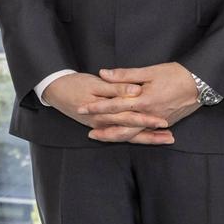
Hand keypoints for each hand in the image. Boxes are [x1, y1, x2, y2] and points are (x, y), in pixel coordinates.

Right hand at [40, 71, 172, 145]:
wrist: (53, 90)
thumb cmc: (74, 84)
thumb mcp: (94, 84)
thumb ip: (116, 88)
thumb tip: (135, 91)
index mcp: (102, 112)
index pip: (128, 118)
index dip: (146, 120)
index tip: (162, 122)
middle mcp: (103, 123)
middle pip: (131, 132)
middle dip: (151, 135)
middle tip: (170, 137)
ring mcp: (102, 126)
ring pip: (128, 136)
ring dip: (146, 138)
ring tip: (166, 139)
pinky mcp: (101, 125)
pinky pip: (121, 134)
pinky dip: (135, 136)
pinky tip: (148, 136)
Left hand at [87, 63, 203, 140]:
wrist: (201, 84)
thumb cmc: (175, 74)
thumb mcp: (149, 71)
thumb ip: (125, 75)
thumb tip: (103, 73)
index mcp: (143, 101)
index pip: (115, 106)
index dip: (97, 107)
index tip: (82, 108)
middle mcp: (150, 115)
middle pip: (123, 127)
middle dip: (105, 130)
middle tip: (88, 132)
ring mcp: (158, 121)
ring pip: (134, 133)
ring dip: (117, 136)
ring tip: (102, 137)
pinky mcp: (166, 122)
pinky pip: (146, 133)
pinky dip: (134, 136)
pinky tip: (124, 136)